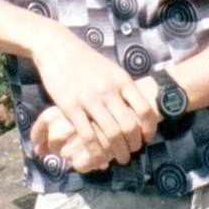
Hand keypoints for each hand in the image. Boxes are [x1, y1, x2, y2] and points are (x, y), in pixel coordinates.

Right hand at [28, 21, 159, 169]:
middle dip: (133, 145)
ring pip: (111, 134)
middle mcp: (109, 90)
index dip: (149, 128)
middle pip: (129, 126)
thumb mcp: (112, 70)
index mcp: (122, 80)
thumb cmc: (87, 62)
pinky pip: (88, 136)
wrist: (59, 48)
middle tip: (132, 152)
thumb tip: (138, 110)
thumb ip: (124, 89)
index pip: (144, 109)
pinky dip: (97, 152)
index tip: (147, 138)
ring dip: (118, 151)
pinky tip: (100, 160)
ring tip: (120, 158)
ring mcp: (90, 99)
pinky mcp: (71, 108)